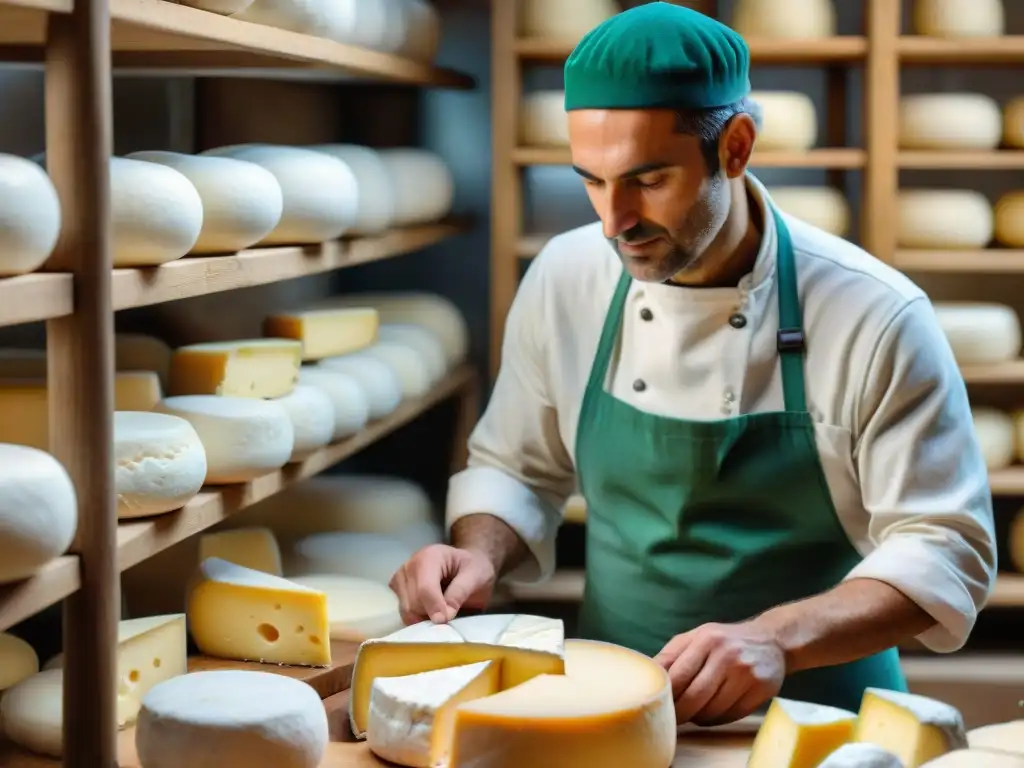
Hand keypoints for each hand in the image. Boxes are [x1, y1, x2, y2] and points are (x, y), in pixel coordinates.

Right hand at [389, 544, 496, 625]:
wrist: (465, 564)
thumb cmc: (473, 568)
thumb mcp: (476, 576)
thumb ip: (460, 592)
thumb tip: (444, 615)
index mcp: (430, 556)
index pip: (425, 588)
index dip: (434, 608)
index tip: (446, 620)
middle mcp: (410, 565)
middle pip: (413, 602)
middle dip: (432, 614)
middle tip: (450, 614)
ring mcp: (400, 577)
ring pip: (406, 610)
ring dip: (424, 618)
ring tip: (441, 611)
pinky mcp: (397, 589)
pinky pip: (403, 612)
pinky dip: (417, 618)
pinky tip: (431, 612)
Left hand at [654, 621, 784, 725]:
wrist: (771, 640)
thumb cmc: (724, 640)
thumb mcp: (696, 637)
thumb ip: (671, 655)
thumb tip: (646, 678)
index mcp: (706, 639)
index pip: (678, 675)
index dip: (666, 696)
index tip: (657, 706)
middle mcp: (727, 655)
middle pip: (695, 697)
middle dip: (680, 713)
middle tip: (672, 719)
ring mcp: (746, 673)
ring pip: (712, 710)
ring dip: (697, 717)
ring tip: (692, 714)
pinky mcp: (761, 689)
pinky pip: (731, 715)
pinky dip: (716, 719)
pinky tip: (712, 713)